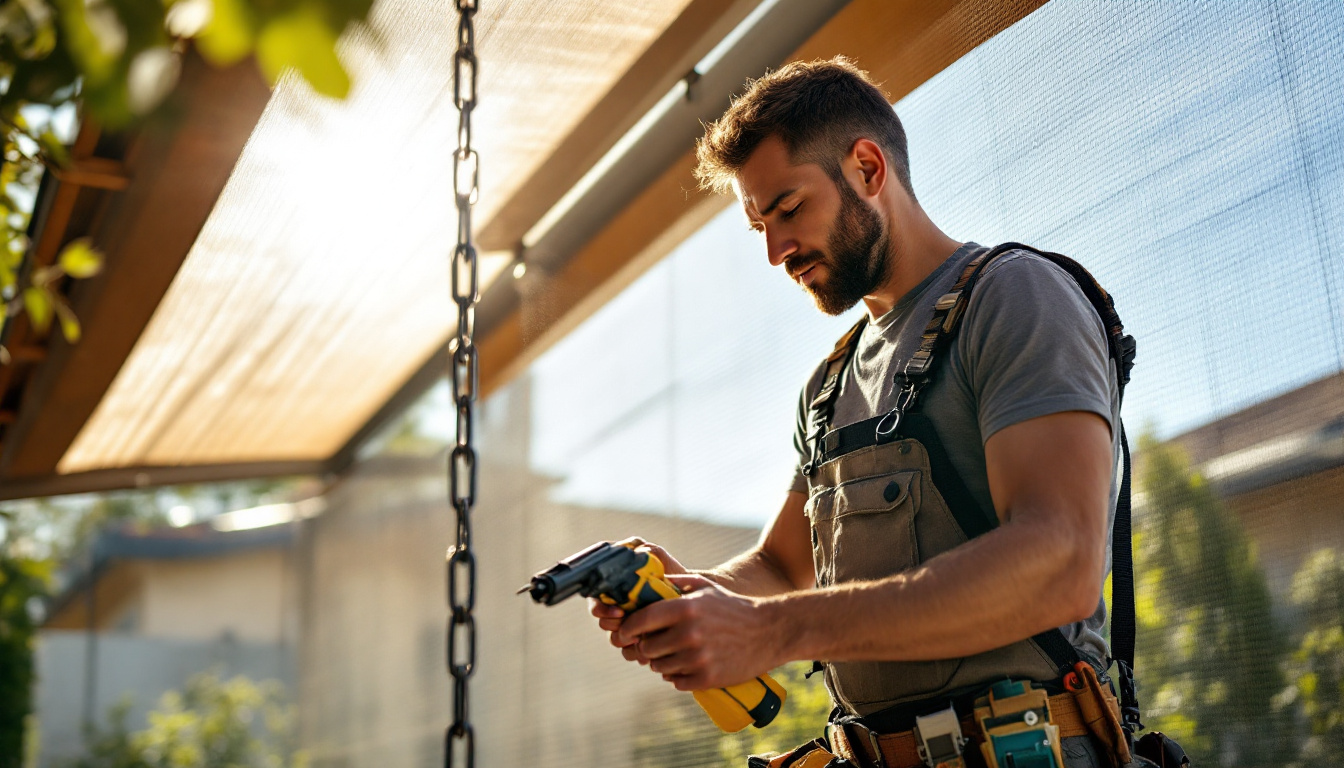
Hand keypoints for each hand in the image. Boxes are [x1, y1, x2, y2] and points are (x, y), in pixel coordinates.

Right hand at [589, 539, 688, 661]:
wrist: (697, 601)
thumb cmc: (677, 576)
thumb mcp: (662, 561)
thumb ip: (648, 553)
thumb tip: (637, 549)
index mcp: (618, 589)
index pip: (596, 599)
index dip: (601, 608)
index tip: (619, 612)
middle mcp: (620, 607)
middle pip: (603, 622)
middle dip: (615, 627)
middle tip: (632, 629)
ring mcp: (629, 626)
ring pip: (616, 639)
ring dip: (627, 643)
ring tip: (643, 642)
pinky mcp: (641, 642)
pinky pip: (630, 652)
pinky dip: (638, 654)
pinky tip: (650, 652)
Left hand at [614, 573, 783, 690]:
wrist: (769, 631)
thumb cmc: (733, 608)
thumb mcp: (706, 587)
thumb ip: (676, 582)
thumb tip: (649, 581)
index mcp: (684, 609)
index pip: (640, 621)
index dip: (628, 628)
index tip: (626, 633)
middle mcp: (688, 634)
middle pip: (646, 648)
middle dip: (646, 646)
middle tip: (655, 644)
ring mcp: (698, 658)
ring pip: (659, 667)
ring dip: (661, 663)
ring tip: (674, 655)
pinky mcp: (707, 678)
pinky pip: (676, 682)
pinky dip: (678, 677)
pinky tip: (687, 667)